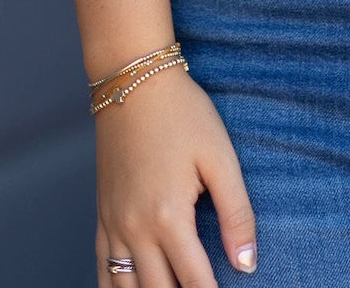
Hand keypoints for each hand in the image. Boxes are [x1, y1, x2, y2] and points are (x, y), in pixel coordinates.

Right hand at [94, 68, 257, 281]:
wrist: (133, 81)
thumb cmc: (183, 114)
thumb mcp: (220, 157)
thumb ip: (236, 213)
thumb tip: (247, 264)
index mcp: (168, 217)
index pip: (196, 282)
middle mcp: (135, 229)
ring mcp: (113, 225)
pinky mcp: (102, 216)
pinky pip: (102, 271)